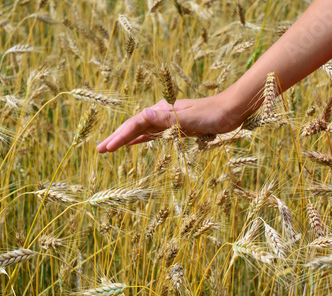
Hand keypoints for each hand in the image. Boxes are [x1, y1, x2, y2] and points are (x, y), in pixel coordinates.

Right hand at [96, 92, 245, 152]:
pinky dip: (142, 138)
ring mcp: (169, 120)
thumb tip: (144, 113)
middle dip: (117, 137)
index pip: (136, 124)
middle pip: (134, 126)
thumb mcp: (190, 118)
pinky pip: (154, 133)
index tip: (106, 148)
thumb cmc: (213, 114)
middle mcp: (163, 114)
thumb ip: (167, 118)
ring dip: (126, 139)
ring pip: (142, 130)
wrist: (232, 110)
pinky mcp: (177, 127)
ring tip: (110, 147)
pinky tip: (135, 142)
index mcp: (163, 111)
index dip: (120, 136)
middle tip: (99, 149)